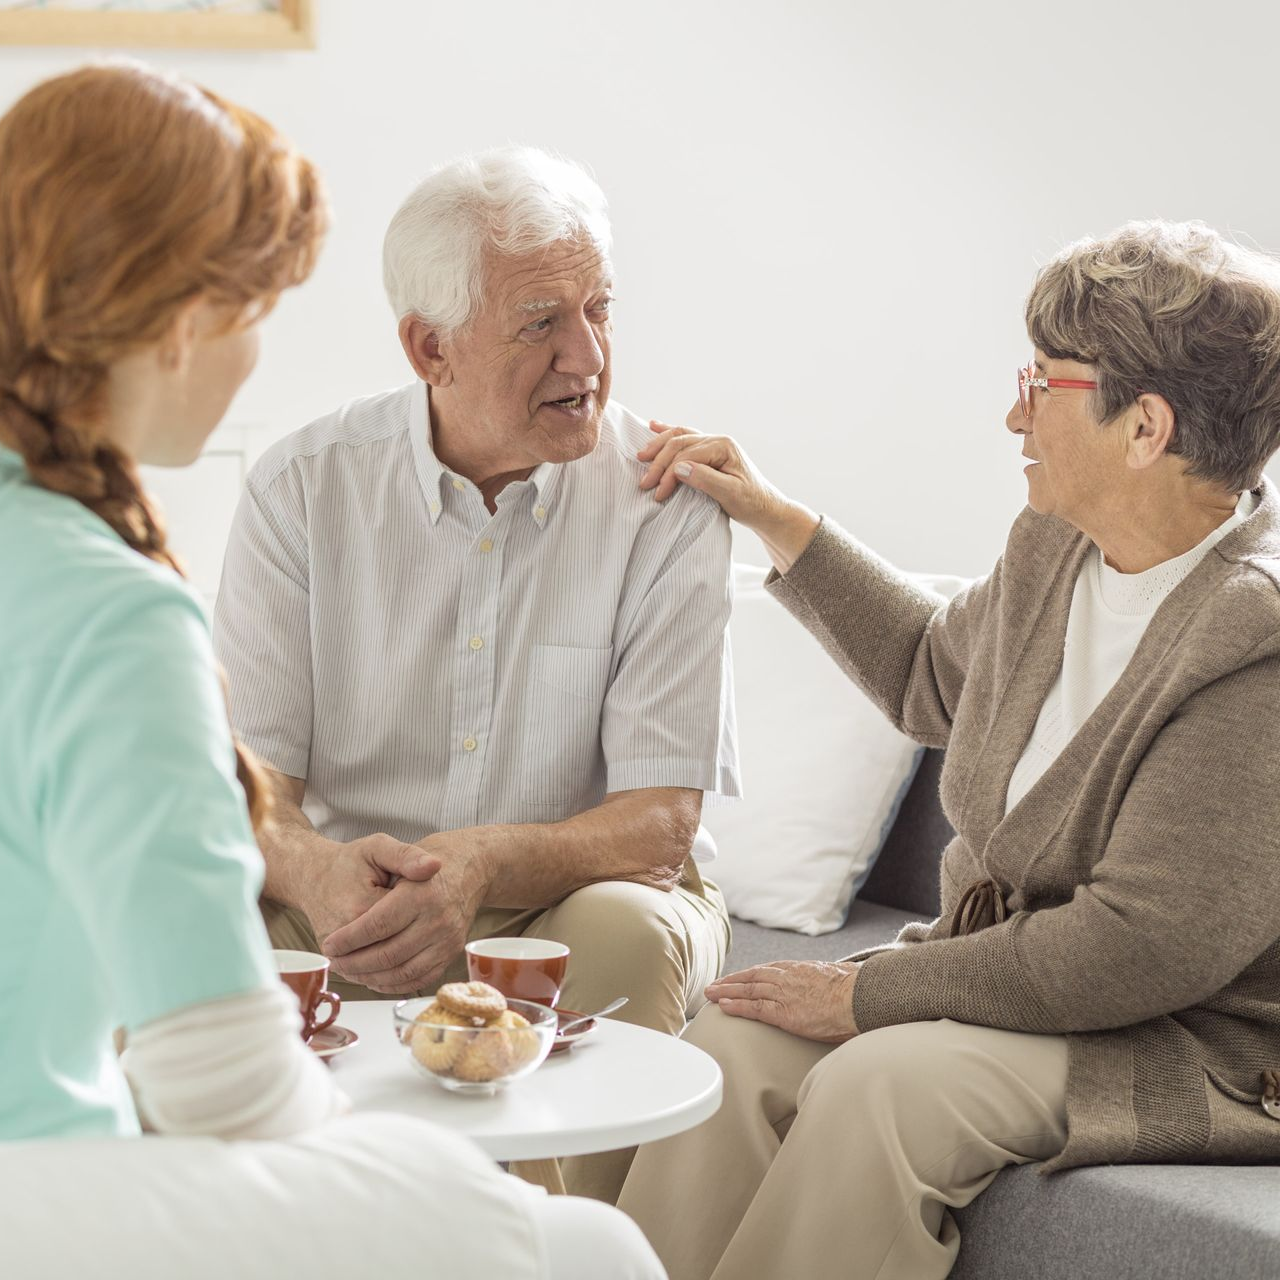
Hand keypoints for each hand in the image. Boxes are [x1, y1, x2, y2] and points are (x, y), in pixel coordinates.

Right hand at [296, 833, 440, 964]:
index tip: (425, 900)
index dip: (420, 914)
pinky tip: (407, 960)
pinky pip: (370, 980)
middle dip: (416, 942)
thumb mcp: (377, 848)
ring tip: (421, 945)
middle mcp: (345, 934)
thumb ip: (406, 855)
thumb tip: (434, 865)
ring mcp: (338, 952)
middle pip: (395, 951)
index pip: (404, 922)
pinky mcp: (337, 962)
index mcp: (361, 906)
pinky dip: (392, 977)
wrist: (315, 878)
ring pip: (384, 972)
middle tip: (427, 925)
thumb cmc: (349, 862)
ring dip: (408, 965)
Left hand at [318, 831, 491, 994]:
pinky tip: (374, 977)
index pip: (378, 926)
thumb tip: (424, 866)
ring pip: (402, 973)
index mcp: (424, 894)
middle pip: (388, 954)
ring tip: (349, 971)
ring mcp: (448, 940)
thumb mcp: (406, 845)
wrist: (468, 868)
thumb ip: (402, 854)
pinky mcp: (451, 953)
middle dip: (354, 963)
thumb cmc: (430, 856)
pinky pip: (419, 979)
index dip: (349, 939)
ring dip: (370, 977)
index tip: (330, 944)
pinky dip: (393, 984)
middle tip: (335, 961)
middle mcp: (439, 920)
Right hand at [637, 421, 781, 521]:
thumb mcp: (730, 494)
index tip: (657, 493)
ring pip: (679, 437)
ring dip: (658, 446)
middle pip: (679, 443)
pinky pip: (685, 437)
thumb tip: (679, 468)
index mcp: (723, 447)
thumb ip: (705, 479)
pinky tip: (654, 426)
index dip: (668, 473)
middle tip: (644, 483)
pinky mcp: (709, 452)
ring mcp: (713, 444)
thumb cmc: (750, 503)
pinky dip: (668, 433)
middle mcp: (718, 440)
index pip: (687, 455)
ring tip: (641, 457)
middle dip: (659, 463)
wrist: (765, 508)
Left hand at [705, 960, 859, 1042]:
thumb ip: (822, 983)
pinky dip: (736, 1006)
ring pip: (748, 990)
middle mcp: (787, 977)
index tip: (736, 978)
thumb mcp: (835, 979)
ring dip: (726, 992)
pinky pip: (754, 1008)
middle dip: (730, 982)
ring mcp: (784, 994)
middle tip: (713, 986)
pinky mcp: (784, 1012)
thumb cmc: (854, 991)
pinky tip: (723, 1007)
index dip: (748, 975)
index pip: (767, 970)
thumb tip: (827, 989)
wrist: (860, 997)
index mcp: (799, 969)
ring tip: (710, 995)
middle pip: (751, 977)